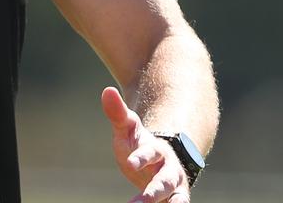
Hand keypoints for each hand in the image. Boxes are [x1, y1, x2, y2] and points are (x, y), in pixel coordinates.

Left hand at [101, 86, 190, 202]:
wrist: (159, 160)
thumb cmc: (138, 144)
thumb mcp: (128, 129)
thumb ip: (118, 113)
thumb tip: (107, 91)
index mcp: (156, 150)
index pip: (150, 153)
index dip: (141, 157)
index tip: (130, 162)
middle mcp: (170, 170)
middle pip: (165, 181)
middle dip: (154, 191)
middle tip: (141, 201)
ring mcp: (174, 187)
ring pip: (175, 199)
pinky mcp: (175, 200)